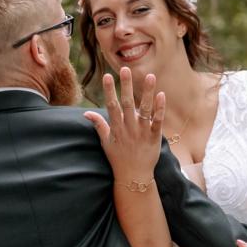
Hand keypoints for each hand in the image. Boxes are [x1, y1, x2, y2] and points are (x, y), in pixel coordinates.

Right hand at [84, 67, 164, 182]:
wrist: (134, 177)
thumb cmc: (118, 159)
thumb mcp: (106, 142)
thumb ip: (98, 125)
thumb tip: (86, 113)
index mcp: (116, 128)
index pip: (111, 106)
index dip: (109, 91)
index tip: (107, 76)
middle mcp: (129, 128)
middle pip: (128, 104)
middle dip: (126, 86)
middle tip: (125, 69)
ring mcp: (142, 132)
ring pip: (145, 109)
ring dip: (147, 92)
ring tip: (149, 75)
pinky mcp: (154, 137)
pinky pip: (157, 121)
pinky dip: (160, 109)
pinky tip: (161, 95)